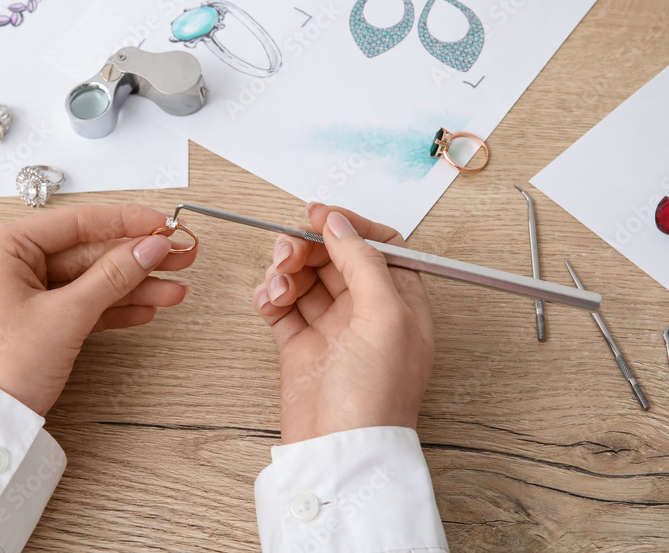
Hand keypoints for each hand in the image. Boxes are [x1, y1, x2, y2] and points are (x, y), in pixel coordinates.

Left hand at [0, 204, 196, 416]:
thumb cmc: (1, 368)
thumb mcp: (66, 315)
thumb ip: (113, 275)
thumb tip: (149, 246)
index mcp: (2, 247)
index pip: (76, 222)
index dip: (127, 222)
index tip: (163, 225)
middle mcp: (8, 264)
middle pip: (87, 251)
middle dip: (136, 258)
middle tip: (178, 256)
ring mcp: (21, 294)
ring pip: (89, 280)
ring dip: (132, 286)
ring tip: (173, 289)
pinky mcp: (33, 321)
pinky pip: (80, 304)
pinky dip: (112, 308)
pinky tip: (145, 307)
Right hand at [252, 203, 434, 443]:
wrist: (339, 453)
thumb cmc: (376, 397)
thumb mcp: (386, 317)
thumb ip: (364, 262)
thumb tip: (341, 224)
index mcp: (400, 302)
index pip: (378, 244)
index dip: (349, 225)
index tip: (320, 215)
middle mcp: (367, 312)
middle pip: (335, 257)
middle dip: (308, 246)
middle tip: (288, 251)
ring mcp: (332, 329)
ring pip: (305, 277)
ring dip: (286, 269)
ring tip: (277, 283)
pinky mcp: (300, 347)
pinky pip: (282, 305)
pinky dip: (270, 296)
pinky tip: (268, 301)